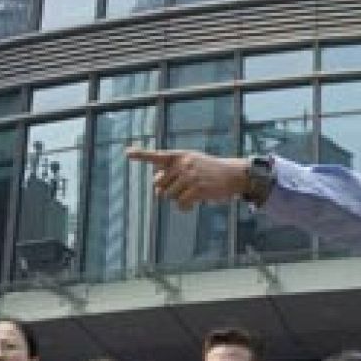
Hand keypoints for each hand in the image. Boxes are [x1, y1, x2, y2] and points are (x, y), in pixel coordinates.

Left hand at [126, 148, 246, 210]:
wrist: (232, 174)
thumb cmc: (208, 170)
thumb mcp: (191, 163)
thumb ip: (172, 170)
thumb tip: (156, 186)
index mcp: (179, 155)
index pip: (157, 156)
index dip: (141, 155)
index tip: (127, 153)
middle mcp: (183, 164)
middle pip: (159, 185)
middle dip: (167, 190)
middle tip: (182, 188)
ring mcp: (190, 176)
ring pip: (169, 196)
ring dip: (178, 199)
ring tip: (191, 193)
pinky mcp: (197, 189)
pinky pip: (181, 204)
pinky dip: (185, 207)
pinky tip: (193, 204)